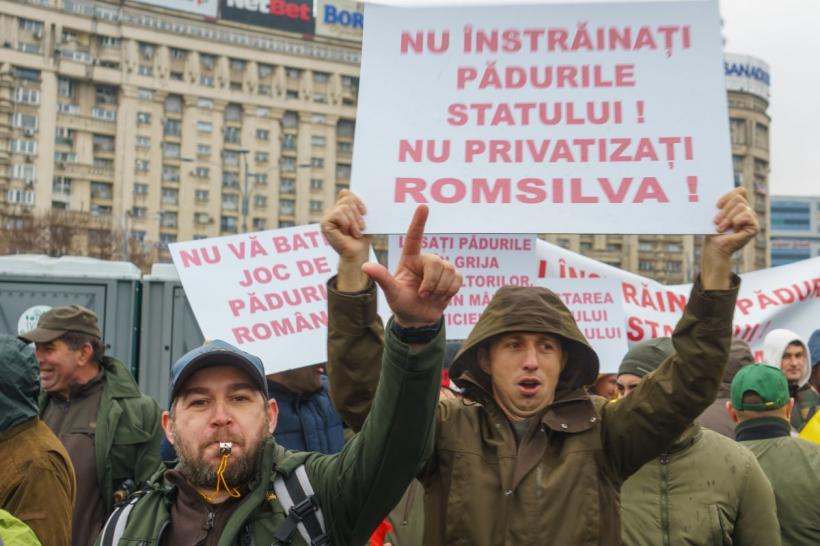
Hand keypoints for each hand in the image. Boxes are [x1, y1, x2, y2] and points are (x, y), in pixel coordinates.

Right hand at [321, 190, 369, 290]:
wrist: (358, 253)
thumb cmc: (362, 237)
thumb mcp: (363, 218)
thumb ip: (358, 206)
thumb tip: (362, 193)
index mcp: (341, 208)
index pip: (346, 194)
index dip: (357, 200)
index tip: (365, 212)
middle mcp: (332, 211)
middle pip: (347, 199)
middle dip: (357, 213)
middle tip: (360, 227)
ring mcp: (327, 217)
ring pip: (343, 207)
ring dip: (353, 221)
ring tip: (355, 232)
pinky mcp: (324, 223)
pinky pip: (338, 214)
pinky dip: (346, 223)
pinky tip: (346, 233)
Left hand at [362, 206, 461, 326]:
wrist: (417, 319)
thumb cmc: (401, 303)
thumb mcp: (391, 292)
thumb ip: (382, 278)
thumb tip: (365, 266)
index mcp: (409, 259)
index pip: (414, 237)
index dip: (418, 222)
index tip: (423, 207)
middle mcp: (425, 260)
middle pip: (437, 262)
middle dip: (431, 282)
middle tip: (423, 295)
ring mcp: (440, 268)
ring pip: (449, 270)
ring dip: (439, 289)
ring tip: (430, 297)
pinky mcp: (452, 277)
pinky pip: (458, 279)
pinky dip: (450, 291)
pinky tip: (441, 296)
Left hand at [701, 187, 758, 288]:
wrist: (714, 248)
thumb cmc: (712, 232)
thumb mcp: (715, 213)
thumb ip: (721, 203)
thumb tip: (713, 188)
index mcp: (737, 206)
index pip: (740, 191)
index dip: (728, 195)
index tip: (716, 205)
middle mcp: (747, 211)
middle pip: (739, 198)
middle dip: (725, 209)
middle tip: (716, 221)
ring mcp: (752, 219)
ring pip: (741, 206)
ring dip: (727, 217)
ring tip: (721, 227)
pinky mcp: (754, 227)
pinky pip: (747, 215)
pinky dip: (736, 221)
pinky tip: (732, 229)